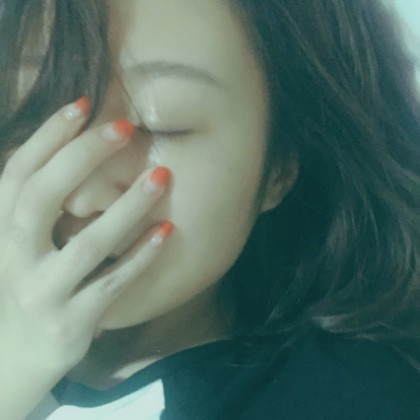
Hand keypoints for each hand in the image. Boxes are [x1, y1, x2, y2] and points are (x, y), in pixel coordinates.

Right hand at [0, 98, 172, 377]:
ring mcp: (42, 294)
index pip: (17, 174)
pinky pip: (112, 285)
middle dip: (82, 157)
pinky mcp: (70, 324)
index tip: (83, 103)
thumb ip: (35, 208)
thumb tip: (70, 152)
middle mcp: (13, 259)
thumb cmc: (25, 288)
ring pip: (86, 244)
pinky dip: (140, 257)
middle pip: (42, 198)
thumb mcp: (17, 246)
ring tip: (162, 174)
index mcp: (0, 232)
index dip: (47, 137)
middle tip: (124, 127)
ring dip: (127, 207)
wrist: (13, 360)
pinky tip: (166, 231)